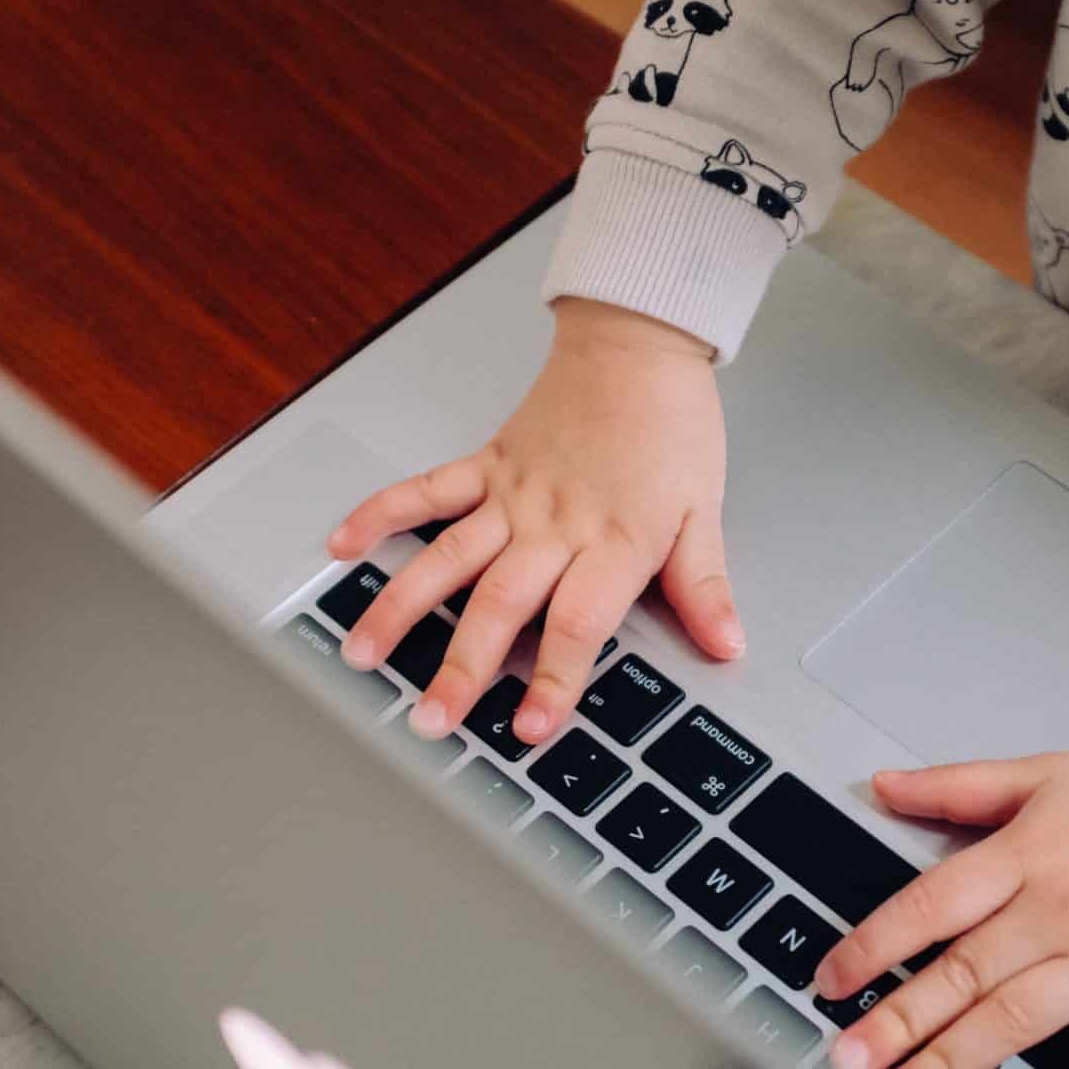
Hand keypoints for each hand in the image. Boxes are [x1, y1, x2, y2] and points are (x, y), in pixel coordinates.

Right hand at [327, 299, 736, 743]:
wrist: (639, 342)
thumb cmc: (671, 424)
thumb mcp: (704, 511)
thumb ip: (703, 586)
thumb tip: (726, 644)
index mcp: (612, 542)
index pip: (577, 623)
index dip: (554, 678)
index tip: (532, 725)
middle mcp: (553, 525)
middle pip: (499, 605)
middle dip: (461, 668)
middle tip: (430, 718)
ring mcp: (511, 495)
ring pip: (447, 560)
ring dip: (401, 609)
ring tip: (362, 653)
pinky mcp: (485, 465)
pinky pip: (425, 492)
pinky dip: (380, 515)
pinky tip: (342, 547)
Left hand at [815, 751, 1068, 1068]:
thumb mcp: (1047, 773)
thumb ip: (960, 786)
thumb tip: (884, 786)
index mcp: (1029, 856)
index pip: (931, 906)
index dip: (873, 946)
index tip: (829, 983)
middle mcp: (1063, 912)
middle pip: (964, 974)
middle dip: (897, 1023)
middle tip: (845, 1061)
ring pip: (1019, 1023)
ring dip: (956, 1065)